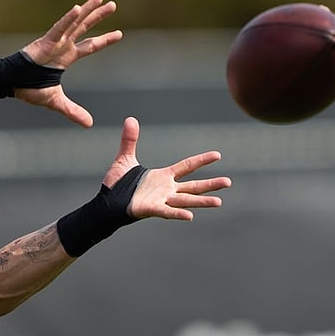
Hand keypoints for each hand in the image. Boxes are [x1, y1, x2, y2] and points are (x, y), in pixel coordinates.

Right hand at [16, 0, 122, 127]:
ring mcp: (55, 42)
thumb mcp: (56, 102)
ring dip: (87, 10)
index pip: (90, 46)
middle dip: (98, 16)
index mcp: (66, 57)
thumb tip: (89, 124)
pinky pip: (59, 28)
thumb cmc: (29, 89)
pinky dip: (68, 19)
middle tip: (113, 5)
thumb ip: (73, 111)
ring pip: (75, 23)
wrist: (11, 85)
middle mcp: (63, 46)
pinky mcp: (45, 41)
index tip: (119, 34)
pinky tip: (78, 9)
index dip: (104, 40)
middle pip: (85, 28)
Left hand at [105, 117, 231, 220]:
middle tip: (228, 182)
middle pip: (193, 186)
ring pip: (186, 200)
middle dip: (211, 184)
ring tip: (218, 202)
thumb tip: (130, 119)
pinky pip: (167, 212)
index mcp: (163, 176)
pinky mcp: (150, 209)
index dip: (202, 160)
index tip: (218, 155)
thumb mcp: (125, 158)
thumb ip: (129, 140)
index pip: (187, 166)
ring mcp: (160, 200)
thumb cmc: (117, 184)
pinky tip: (190, 216)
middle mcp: (166, 189)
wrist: (106, 202)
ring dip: (202, 201)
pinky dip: (177, 214)